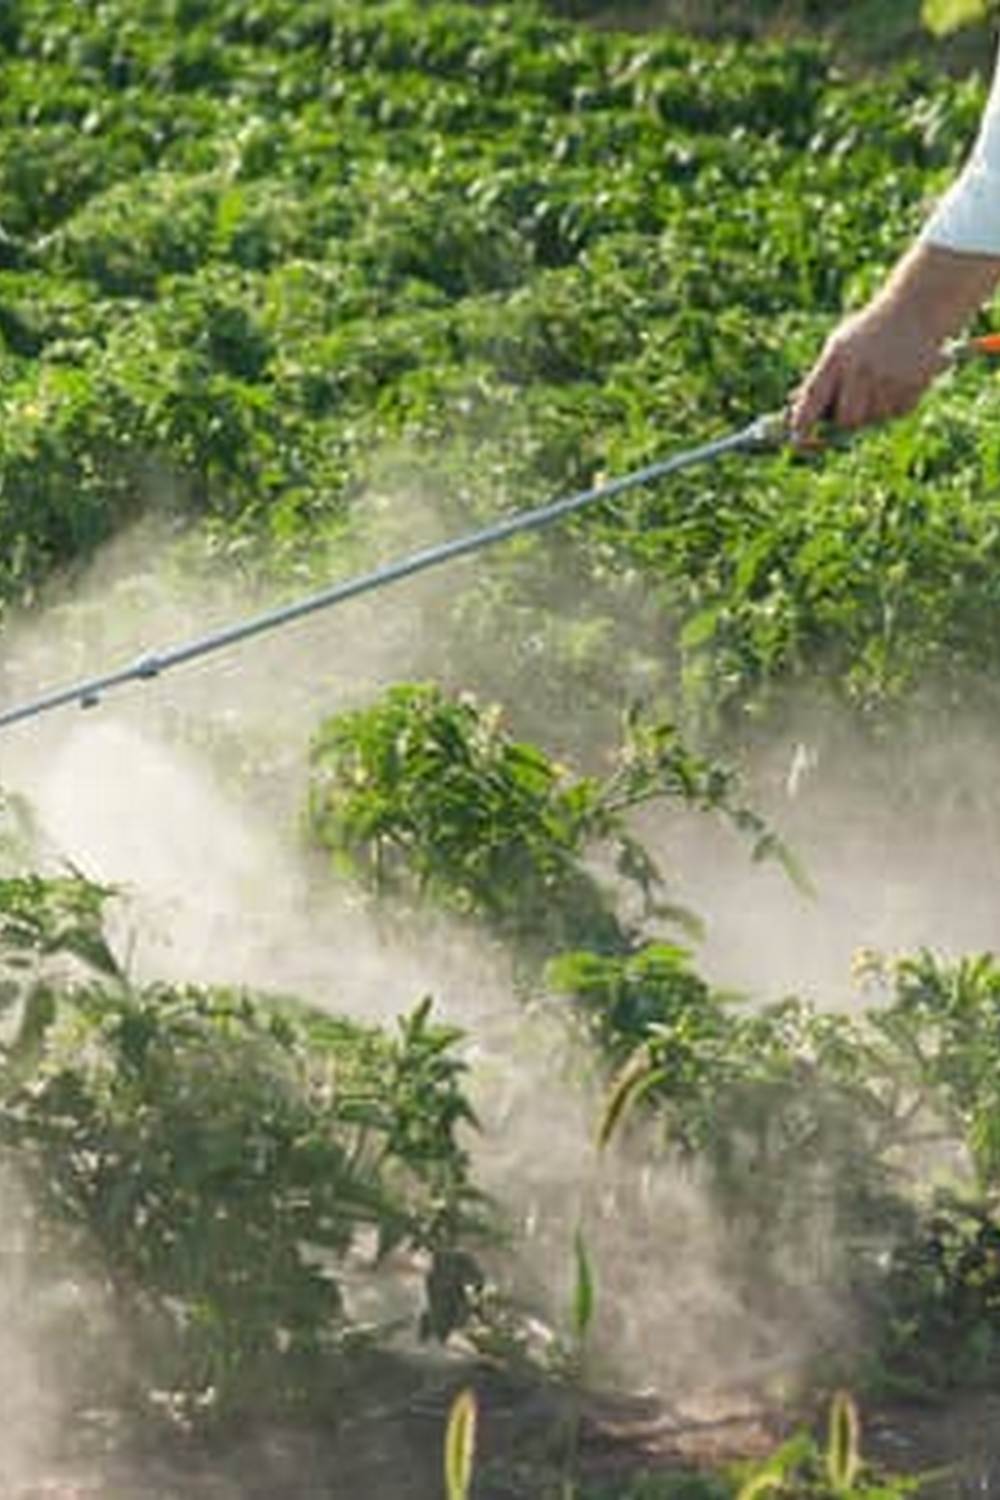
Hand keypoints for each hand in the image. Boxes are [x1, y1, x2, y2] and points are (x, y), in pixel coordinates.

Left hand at [789, 300, 947, 442]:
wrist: (914, 308)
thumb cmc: (867, 333)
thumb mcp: (837, 348)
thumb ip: (818, 381)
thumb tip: (792, 416)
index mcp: (836, 358)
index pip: (812, 399)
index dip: (802, 424)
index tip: (797, 440)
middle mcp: (861, 369)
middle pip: (846, 420)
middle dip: (845, 421)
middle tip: (849, 408)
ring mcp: (888, 378)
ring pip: (873, 419)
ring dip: (872, 411)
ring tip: (879, 383)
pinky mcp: (913, 385)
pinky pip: (896, 413)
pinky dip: (894, 405)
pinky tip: (897, 380)